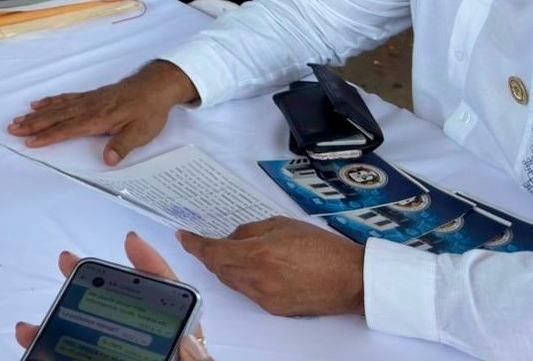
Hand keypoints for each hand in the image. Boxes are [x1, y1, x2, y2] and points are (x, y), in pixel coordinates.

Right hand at [9, 61, 195, 164]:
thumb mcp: (141, 132)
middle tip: (12, 129)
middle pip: (55, 117)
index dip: (48, 137)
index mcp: (98, 118)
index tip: (30, 142)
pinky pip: (65, 98)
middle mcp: (88, 108)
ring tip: (18, 119)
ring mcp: (88, 100)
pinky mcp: (91, 96)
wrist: (155, 85)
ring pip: (57, 107)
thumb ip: (122, 145)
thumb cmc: (149, 111)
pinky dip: (50, 101)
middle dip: (33, 124)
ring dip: (37, 115)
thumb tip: (108, 160)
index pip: (68, 129)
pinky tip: (40, 103)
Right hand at [15, 232, 212, 360]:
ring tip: (30, 327)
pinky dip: (50, 358)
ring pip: (91, 345)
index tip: (130, 242)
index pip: (174, 303)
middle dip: (94, 287)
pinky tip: (31, 350)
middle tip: (67, 262)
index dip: (154, 270)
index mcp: (180, 353)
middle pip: (125, 314)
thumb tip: (190, 345)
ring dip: (59, 332)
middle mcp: (154, 357)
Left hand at [178, 216, 364, 316]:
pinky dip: (243, 278)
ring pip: (232, 282)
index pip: (213, 252)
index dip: (194, 245)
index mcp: (258, 255)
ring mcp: (265, 298)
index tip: (183, 237)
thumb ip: (250, 231)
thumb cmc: (320, 246)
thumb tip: (231, 238)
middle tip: (207, 241)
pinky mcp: (274, 309)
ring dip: (225, 267)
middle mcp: (258, 280)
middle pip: (219, 269)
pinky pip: (248, 292)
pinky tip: (254, 267)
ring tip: (232, 251)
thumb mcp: (281, 224)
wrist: (350, 279)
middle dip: (209, 254)